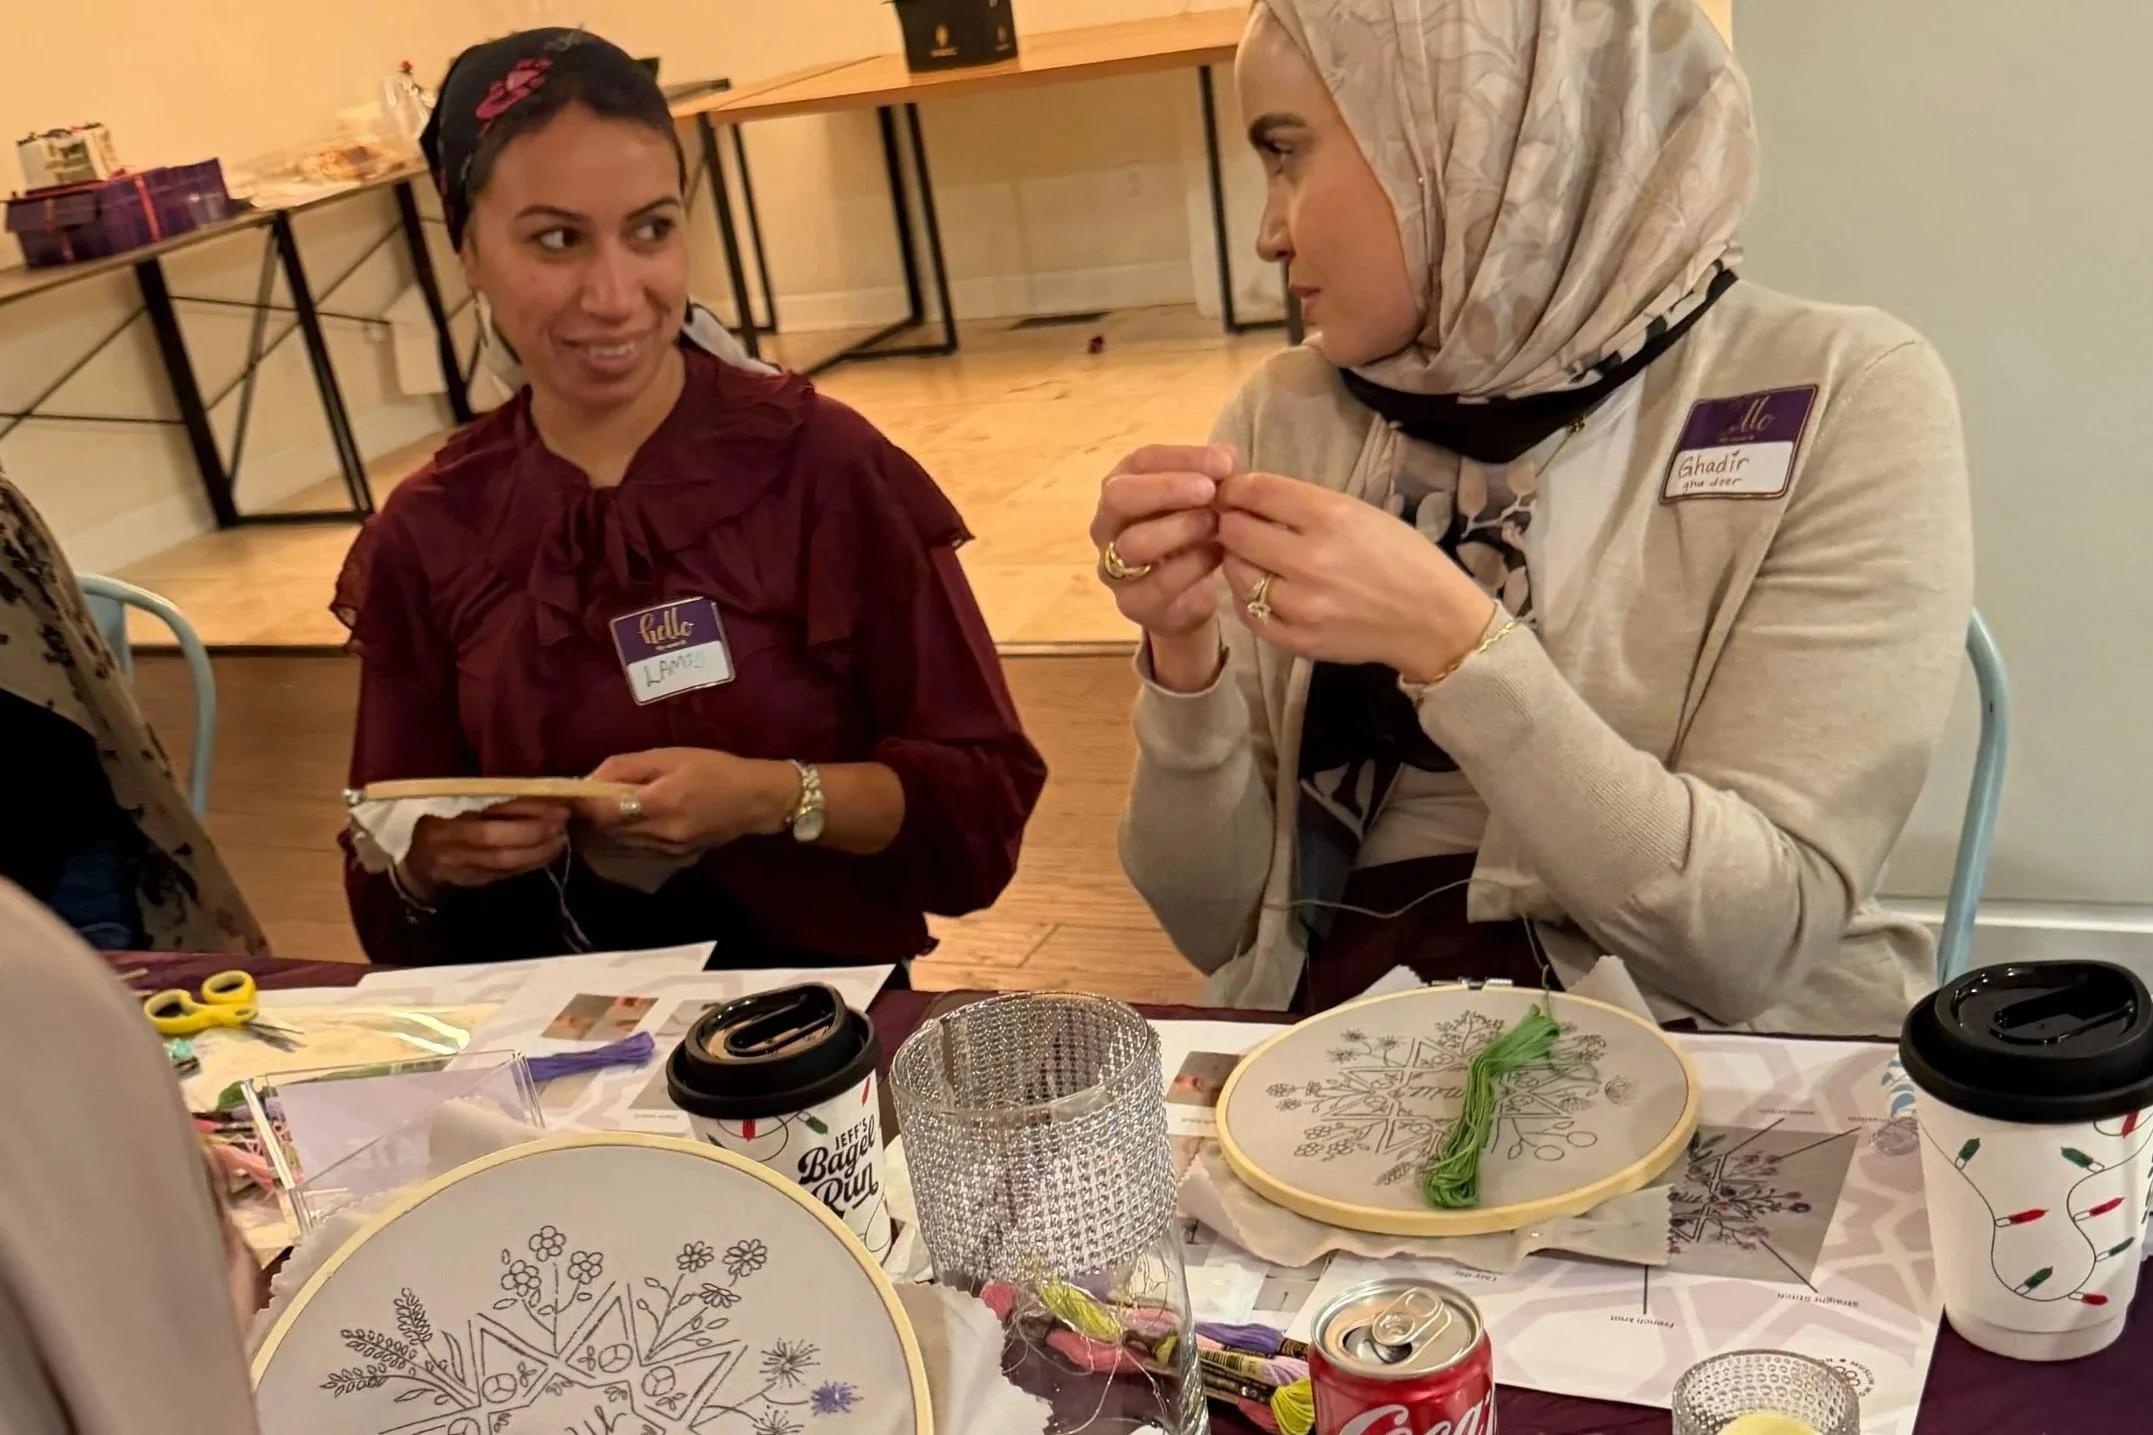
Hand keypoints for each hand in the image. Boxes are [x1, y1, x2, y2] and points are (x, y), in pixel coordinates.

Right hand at [403, 799, 568, 899]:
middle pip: (497, 843)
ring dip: (538, 852)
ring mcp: (461, 869)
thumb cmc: (439, 827)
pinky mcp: (473, 883)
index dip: (522, 812)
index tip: (553, 804)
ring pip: (505, 862)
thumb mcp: (450, 808)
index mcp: (444, 822)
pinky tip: (548, 853)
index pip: (488, 817)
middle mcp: (451, 847)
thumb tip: (533, 790)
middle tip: (562, 823)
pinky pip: (506, 874)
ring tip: (561, 838)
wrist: (417, 867)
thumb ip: (484, 804)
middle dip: (535, 833)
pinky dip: (530, 864)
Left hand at [580, 748, 796, 855]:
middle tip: (579, 802)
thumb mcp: (671, 756)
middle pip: (607, 831)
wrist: (756, 800)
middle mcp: (661, 832)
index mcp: (661, 802)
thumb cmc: (715, 768)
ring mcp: (668, 850)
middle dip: (590, 817)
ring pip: (619, 843)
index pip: (604, 812)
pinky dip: (625, 836)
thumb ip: (627, 767)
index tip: (569, 795)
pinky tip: (628, 822)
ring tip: (600, 811)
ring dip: (605, 829)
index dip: (582, 805)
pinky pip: (638, 848)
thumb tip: (591, 779)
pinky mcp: (675, 858)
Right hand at [1089, 444, 1235, 690]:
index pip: (1141, 461)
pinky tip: (1217, 555)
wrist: (1188, 598)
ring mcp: (1112, 566)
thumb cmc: (1191, 537)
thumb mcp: (1204, 501)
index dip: (1182, 457)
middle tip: (1210, 490)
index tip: (1225, 463)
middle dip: (1168, 489)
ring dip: (1180, 529)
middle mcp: (1107, 524)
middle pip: (1119, 496)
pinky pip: (1157, 583)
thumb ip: (1212, 476)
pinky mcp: (1132, 602)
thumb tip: (1226, 457)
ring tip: (1215, 525)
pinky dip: (1192, 566)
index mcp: (1122, 487)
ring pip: (1134, 542)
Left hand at [1216, 471, 1497, 679]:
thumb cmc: (1403, 558)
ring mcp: (1301, 605)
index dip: (1235, 489)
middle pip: (1236, 532)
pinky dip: (1248, 597)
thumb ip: (1304, 505)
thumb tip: (1250, 496)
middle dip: (1230, 523)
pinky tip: (1263, 589)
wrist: (1434, 621)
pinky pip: (1248, 613)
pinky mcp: (1298, 640)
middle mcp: (1310, 560)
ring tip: (1253, 558)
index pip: (1257, 492)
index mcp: (1331, 518)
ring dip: (1237, 561)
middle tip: (1237, 525)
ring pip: (1236, 573)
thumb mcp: (1361, 513)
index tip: (1231, 493)